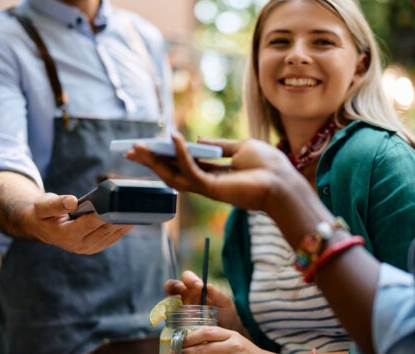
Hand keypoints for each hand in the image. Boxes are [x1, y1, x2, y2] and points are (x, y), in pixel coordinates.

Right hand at [32, 192, 133, 253]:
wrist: (41, 227)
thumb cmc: (42, 213)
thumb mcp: (43, 206)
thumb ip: (56, 204)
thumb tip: (72, 201)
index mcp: (67, 235)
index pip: (91, 223)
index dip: (106, 214)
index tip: (120, 205)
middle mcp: (80, 245)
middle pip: (106, 230)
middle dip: (122, 218)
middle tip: (137, 205)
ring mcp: (90, 248)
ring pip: (113, 235)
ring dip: (127, 223)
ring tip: (141, 209)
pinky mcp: (97, 246)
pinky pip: (114, 237)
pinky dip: (124, 227)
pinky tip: (135, 216)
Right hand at [125, 132, 297, 213]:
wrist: (284, 183)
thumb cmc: (269, 165)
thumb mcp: (241, 147)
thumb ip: (219, 145)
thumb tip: (198, 139)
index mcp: (215, 172)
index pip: (185, 164)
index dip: (166, 155)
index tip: (150, 145)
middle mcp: (208, 182)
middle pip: (173, 171)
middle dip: (151, 161)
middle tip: (130, 151)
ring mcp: (209, 187)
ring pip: (174, 175)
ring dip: (155, 162)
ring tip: (136, 149)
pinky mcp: (213, 189)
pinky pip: (191, 170)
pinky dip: (180, 155)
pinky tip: (173, 139)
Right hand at [165, 271, 244, 332]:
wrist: (226, 331)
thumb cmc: (226, 312)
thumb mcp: (224, 302)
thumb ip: (217, 294)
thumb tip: (208, 285)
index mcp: (195, 287)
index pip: (186, 277)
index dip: (188, 278)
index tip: (197, 285)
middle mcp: (186, 296)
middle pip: (172, 286)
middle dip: (172, 286)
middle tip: (180, 289)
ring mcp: (180, 309)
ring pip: (168, 302)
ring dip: (171, 303)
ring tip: (180, 308)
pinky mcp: (179, 323)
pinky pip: (170, 319)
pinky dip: (171, 319)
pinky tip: (179, 322)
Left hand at [182, 326, 272, 353]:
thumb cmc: (244, 352)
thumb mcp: (232, 340)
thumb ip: (217, 339)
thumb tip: (193, 339)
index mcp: (230, 334)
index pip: (207, 331)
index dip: (191, 336)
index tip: (179, 340)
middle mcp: (233, 343)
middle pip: (206, 345)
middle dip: (188, 349)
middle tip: (177, 352)